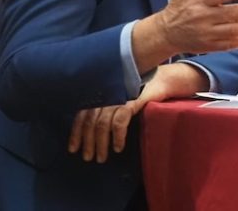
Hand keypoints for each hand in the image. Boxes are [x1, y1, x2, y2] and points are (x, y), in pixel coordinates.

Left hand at [67, 63, 204, 162]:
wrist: (163, 79)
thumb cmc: (140, 91)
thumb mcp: (119, 99)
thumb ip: (105, 109)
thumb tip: (90, 132)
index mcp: (101, 93)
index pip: (82, 114)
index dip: (76, 132)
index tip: (73, 148)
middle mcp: (107, 93)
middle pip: (90, 121)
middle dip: (88, 141)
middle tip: (88, 157)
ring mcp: (119, 96)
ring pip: (102, 123)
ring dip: (101, 143)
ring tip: (102, 157)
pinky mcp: (132, 99)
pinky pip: (120, 120)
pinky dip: (117, 135)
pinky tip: (118, 147)